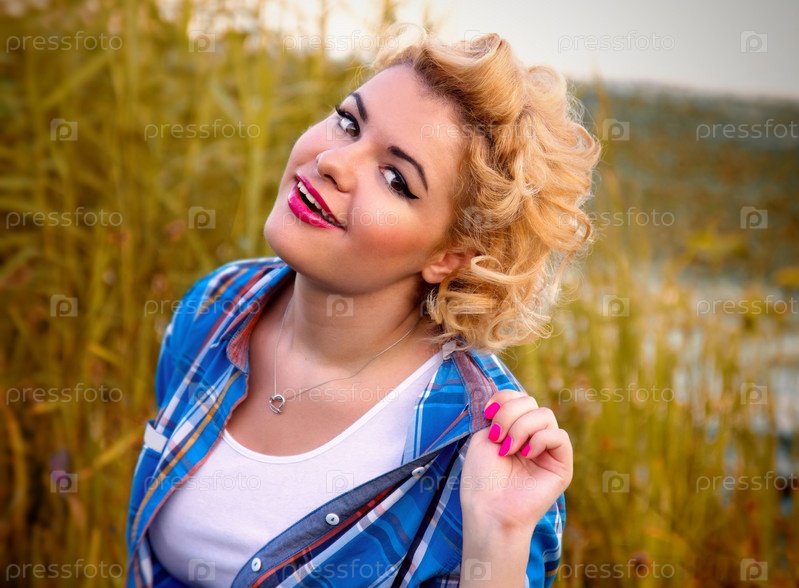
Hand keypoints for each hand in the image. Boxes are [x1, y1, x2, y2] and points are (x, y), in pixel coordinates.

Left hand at [460, 389, 572, 531]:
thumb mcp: (483, 435)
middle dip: (509, 414)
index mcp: (514, 430)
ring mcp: (548, 451)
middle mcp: (532, 438)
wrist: (489, 509)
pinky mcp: (562, 465)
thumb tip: (513, 395)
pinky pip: (559, 436)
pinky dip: (540, 439)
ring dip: (521, 427)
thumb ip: (500, 413)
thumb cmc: (481, 477)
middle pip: (530, 402)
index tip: (487, 415)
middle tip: (496, 438)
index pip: (519, 398)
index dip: (504, 399)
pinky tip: (526, 454)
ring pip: (545, 415)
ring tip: (507, 450)